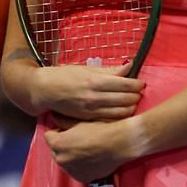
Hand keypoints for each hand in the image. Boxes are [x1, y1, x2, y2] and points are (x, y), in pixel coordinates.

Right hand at [29, 63, 143, 120]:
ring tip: (133, 102)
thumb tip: (129, 66)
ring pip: (121, 112)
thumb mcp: (87, 69)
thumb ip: (109, 70)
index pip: (125, 85)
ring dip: (131, 107)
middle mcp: (95, 97)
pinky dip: (120, 115)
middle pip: (126, 99)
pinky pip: (111, 119)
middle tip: (139, 92)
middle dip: (136, 96)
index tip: (141, 83)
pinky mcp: (89, 118)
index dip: (137, 85)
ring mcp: (92, 110)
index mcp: (95, 81)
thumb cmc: (66, 76)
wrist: (46, 90)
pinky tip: (122, 111)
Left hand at [43, 116, 145, 182]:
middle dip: (63, 145)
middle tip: (78, 138)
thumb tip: (54, 115)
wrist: (120, 142)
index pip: (49, 136)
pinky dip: (80, 166)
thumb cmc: (100, 127)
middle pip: (56, 150)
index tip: (69, 130)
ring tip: (86, 148)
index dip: (59, 131)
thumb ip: (63, 120)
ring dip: (71, 156)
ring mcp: (72, 171)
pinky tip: (90, 157)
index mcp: (58, 144)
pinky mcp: (83, 177)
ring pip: (66, 161)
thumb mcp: (80, 120)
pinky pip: (76, 170)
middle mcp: (61, 159)